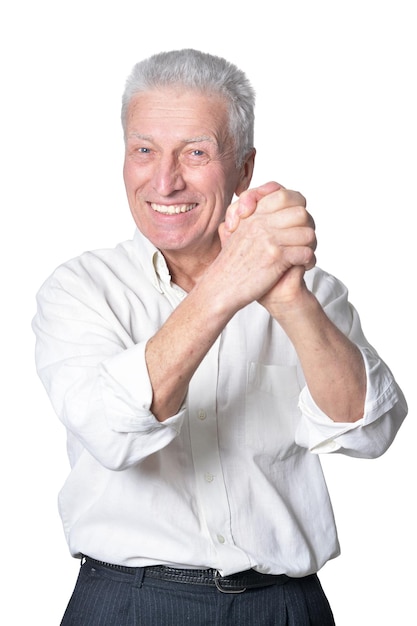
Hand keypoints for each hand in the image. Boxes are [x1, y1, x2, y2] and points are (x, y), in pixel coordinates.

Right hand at [217, 182, 315, 310]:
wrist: (221, 288)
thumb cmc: (231, 265)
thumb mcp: (237, 233)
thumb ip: (252, 217)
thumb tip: (272, 203)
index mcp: (253, 215)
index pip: (286, 196)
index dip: (297, 207)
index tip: (296, 223)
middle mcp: (261, 223)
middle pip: (302, 213)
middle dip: (307, 228)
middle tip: (304, 241)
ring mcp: (269, 239)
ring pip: (308, 233)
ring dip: (311, 246)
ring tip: (304, 255)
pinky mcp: (276, 258)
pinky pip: (306, 252)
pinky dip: (309, 261)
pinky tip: (303, 266)